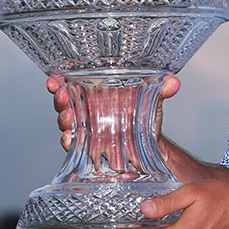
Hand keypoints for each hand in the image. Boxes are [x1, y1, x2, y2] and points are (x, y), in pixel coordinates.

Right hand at [49, 74, 181, 150]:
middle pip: (64, 103)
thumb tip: (174, 82)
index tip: (54, 80)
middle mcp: (86, 112)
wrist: (149, 147)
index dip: (60, 82)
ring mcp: (85, 130)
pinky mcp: (88, 149)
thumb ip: (161, 91)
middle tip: (61, 94)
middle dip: (59, 99)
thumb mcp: (152, 102)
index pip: (71, 85)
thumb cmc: (144, 118)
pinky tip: (70, 138)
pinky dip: (69, 141)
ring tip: (68, 117)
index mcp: (95, 96)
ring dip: (63, 119)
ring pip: (66, 123)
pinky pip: (73, 145)